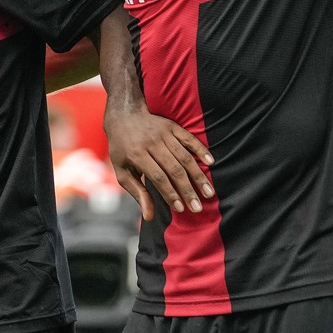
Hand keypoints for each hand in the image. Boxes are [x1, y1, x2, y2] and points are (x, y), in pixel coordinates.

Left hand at [103, 107, 213, 221]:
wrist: (123, 115)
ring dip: (198, 176)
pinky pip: (189, 138)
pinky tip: (211, 162)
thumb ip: (137, 192)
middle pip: (174, 169)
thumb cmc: (122, 148)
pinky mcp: (172, 126)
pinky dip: (201, 149)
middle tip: (198, 207)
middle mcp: (151, 143)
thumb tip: (149, 217)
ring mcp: (163, 134)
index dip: (170, 194)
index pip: (158, 177)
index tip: (181, 208)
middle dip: (188, 190)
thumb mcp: (122, 171)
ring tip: (209, 193)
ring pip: (184, 157)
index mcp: (137, 155)